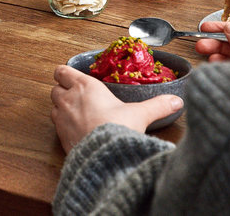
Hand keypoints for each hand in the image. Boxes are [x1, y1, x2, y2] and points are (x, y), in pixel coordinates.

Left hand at [50, 65, 183, 153]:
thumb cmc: (116, 130)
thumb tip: (176, 101)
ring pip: (53, 106)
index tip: (73, 76)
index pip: (62, 71)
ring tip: (76, 112)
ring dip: (61, 107)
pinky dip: (63, 125)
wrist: (103, 158)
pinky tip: (78, 130)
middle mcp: (69, 99)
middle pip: (55, 87)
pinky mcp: (60, 137)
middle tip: (77, 96)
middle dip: (63, 90)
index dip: (65, 73)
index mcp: (85, 86)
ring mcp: (61, 118)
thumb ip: (159, 105)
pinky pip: (55, 125)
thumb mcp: (140, 114)